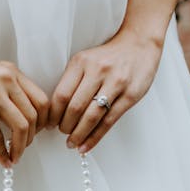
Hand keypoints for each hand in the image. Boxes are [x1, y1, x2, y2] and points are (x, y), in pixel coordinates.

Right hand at [0, 42, 49, 166]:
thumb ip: (6, 86)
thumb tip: (18, 111)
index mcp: (12, 72)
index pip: (41, 100)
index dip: (44, 121)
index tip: (39, 132)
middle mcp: (6, 81)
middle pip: (35, 116)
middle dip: (33, 137)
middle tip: (25, 147)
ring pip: (21, 127)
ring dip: (21, 147)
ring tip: (16, 156)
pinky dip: (2, 152)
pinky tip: (4, 160)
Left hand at [49, 27, 163, 153]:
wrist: (139, 44)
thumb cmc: (108, 57)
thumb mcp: (85, 60)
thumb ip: (72, 81)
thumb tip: (55, 111)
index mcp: (81, 62)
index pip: (61, 95)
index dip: (53, 115)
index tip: (49, 124)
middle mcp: (97, 71)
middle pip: (75, 108)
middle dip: (65, 127)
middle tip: (63, 134)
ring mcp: (115, 83)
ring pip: (91, 117)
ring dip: (79, 135)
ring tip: (72, 143)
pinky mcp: (130, 95)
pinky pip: (108, 121)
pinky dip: (95, 137)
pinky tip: (86, 146)